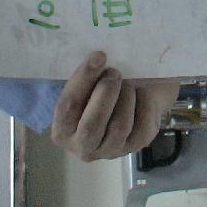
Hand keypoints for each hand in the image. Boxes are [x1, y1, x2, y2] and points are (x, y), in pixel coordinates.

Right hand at [50, 51, 179, 161]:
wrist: (135, 100)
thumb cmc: (103, 91)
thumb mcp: (89, 86)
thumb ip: (87, 78)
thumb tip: (97, 59)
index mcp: (63, 131)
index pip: (67, 107)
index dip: (83, 79)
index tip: (99, 56)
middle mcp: (83, 147)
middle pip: (92, 125)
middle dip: (105, 93)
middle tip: (114, 72)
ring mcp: (110, 150)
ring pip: (120, 126)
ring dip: (125, 97)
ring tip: (127, 83)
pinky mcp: (135, 146)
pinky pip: (142, 125)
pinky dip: (144, 103)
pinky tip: (140, 94)